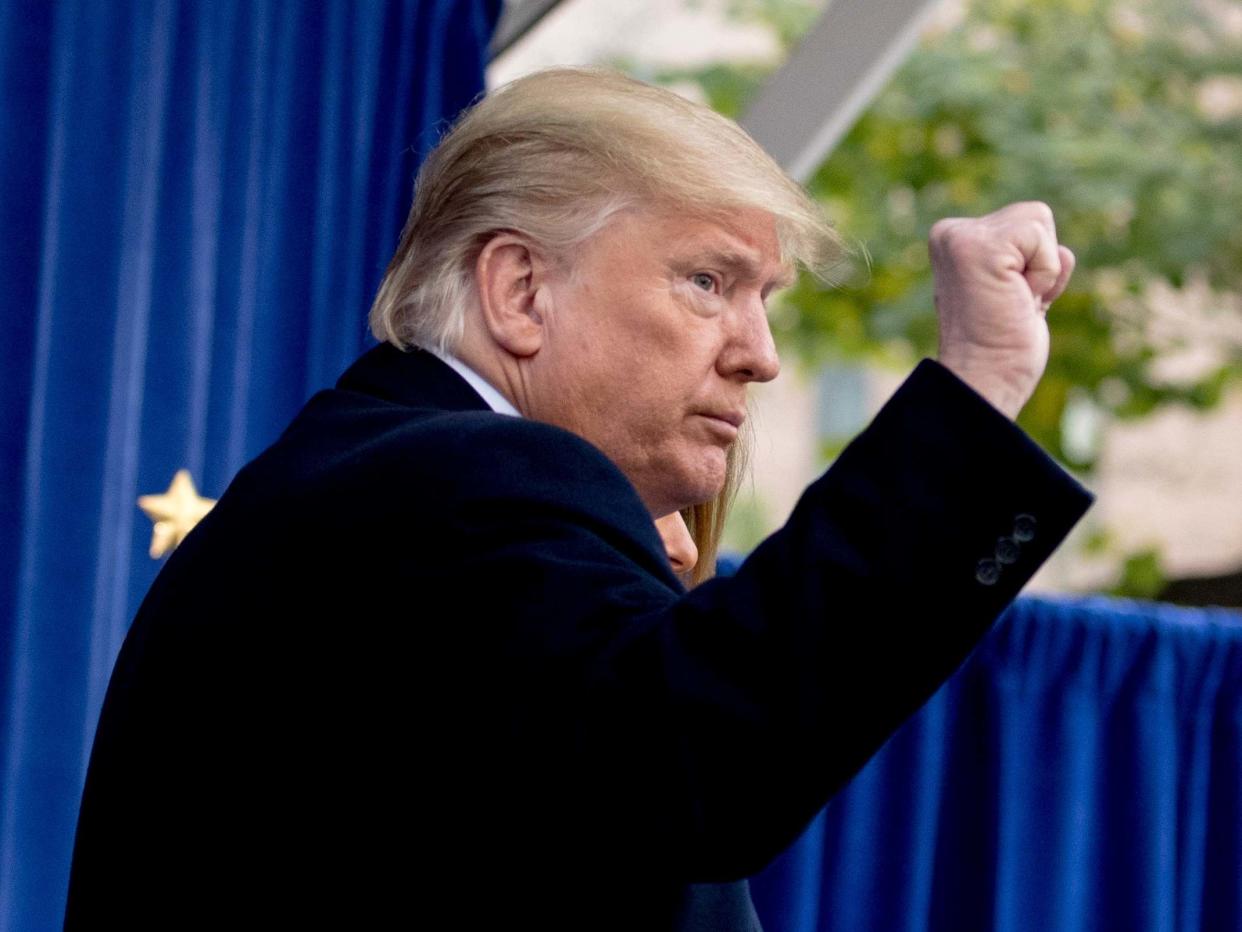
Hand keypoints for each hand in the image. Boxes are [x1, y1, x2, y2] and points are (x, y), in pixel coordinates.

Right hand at [929, 201, 1074, 419]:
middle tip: (1013, 303)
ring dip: (1043, 269)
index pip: (1025, 223)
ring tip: (1014, 301)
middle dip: (1041, 263)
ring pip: (1039, 219)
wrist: (985, 379)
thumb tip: (1063, 253)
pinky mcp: (979, 247)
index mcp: (953, 240)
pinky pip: (1041, 239)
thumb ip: (1025, 261)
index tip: (1008, 301)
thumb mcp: (1015, 291)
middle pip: (1035, 215)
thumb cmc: (1002, 346)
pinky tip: (1017, 299)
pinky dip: (1044, 274)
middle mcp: (951, 233)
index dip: (1034, 266)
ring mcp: (961, 238)